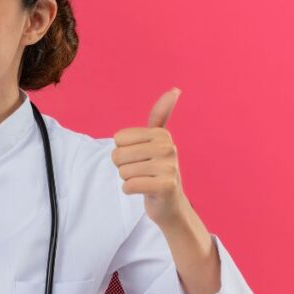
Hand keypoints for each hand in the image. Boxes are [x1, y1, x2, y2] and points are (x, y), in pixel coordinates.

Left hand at [111, 88, 190, 227]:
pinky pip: (130, 185)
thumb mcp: (157, 141)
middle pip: (118, 155)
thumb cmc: (158, 171)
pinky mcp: (166, 186)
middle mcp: (168, 147)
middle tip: (140, 173)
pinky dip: (130, 190)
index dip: (123, 152)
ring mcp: (169, 167)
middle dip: (123, 167)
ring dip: (128, 180)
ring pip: (123, 172)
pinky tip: (143, 191)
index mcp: (161, 134)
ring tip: (144, 181)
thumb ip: (161, 116)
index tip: (140, 159)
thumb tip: (175, 89)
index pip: (119, 139)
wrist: (170, 205)